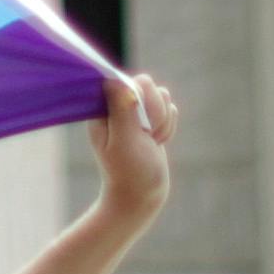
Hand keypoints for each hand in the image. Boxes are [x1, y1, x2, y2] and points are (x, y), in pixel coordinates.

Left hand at [90, 67, 178, 225]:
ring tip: (151, 141)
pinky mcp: (149, 120)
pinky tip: (157, 143)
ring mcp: (135, 111)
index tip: (142, 125)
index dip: (143, 100)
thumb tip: (115, 79)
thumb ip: (121, 109)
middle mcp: (117, 105)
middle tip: (147, 136)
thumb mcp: (124, 140)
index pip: (131, 81)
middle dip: (156, 112)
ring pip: (163, 96)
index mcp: (104, 108)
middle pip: (149, 85)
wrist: (141, 195)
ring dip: (163, 121)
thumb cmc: (129, 171)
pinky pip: (169, 110)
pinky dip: (168, 127)